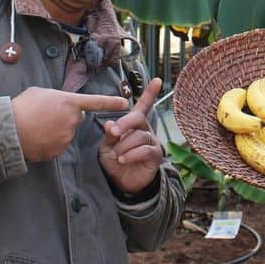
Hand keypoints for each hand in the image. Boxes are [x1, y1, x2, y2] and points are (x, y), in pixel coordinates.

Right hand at [12, 87, 127, 161]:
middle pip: (76, 118)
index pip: (96, 102)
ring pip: (67, 132)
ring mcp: (66, 137)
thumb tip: (59, 103)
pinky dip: (50, 142)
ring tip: (38, 126)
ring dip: (57, 130)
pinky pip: (58, 145)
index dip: (111, 102)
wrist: (8, 129)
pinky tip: (38, 137)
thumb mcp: (40, 93)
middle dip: (66, 117)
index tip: (125, 103)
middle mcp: (72, 120)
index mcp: (69, 102)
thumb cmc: (22, 107)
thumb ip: (56, 98)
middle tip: (47, 115)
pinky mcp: (58, 151)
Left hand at [99, 77, 164, 195]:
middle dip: (125, 123)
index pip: (143, 106)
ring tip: (116, 156)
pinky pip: (145, 149)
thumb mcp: (107, 146)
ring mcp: (152, 142)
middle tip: (114, 132)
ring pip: (139, 136)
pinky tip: (123, 160)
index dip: (150, 93)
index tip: (157, 80)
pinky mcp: (155, 155)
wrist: (122, 182)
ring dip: (124, 146)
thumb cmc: (115, 160)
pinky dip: (131, 154)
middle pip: (138, 118)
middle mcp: (145, 130)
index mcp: (134, 125)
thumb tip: (110, 124)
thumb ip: (110, 135)